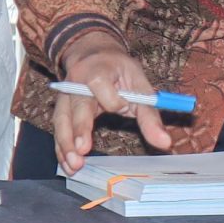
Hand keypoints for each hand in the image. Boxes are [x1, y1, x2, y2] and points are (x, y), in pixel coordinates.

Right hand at [53, 38, 171, 173]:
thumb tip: (165, 143)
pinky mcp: (60, 110)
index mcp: (98, 70)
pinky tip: (67, 165)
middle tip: (82, 150)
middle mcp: (76, 83)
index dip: (114, 100)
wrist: (93, 56)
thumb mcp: (140, 85)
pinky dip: (62, 149)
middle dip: (78, 129)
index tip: (125, 107)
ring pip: (62, 121)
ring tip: (74, 166)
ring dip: (66, 146)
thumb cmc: (120, 72)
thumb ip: (150, 116)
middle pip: (76, 106)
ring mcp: (64, 97)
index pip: (101, 85)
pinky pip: (58, 130)